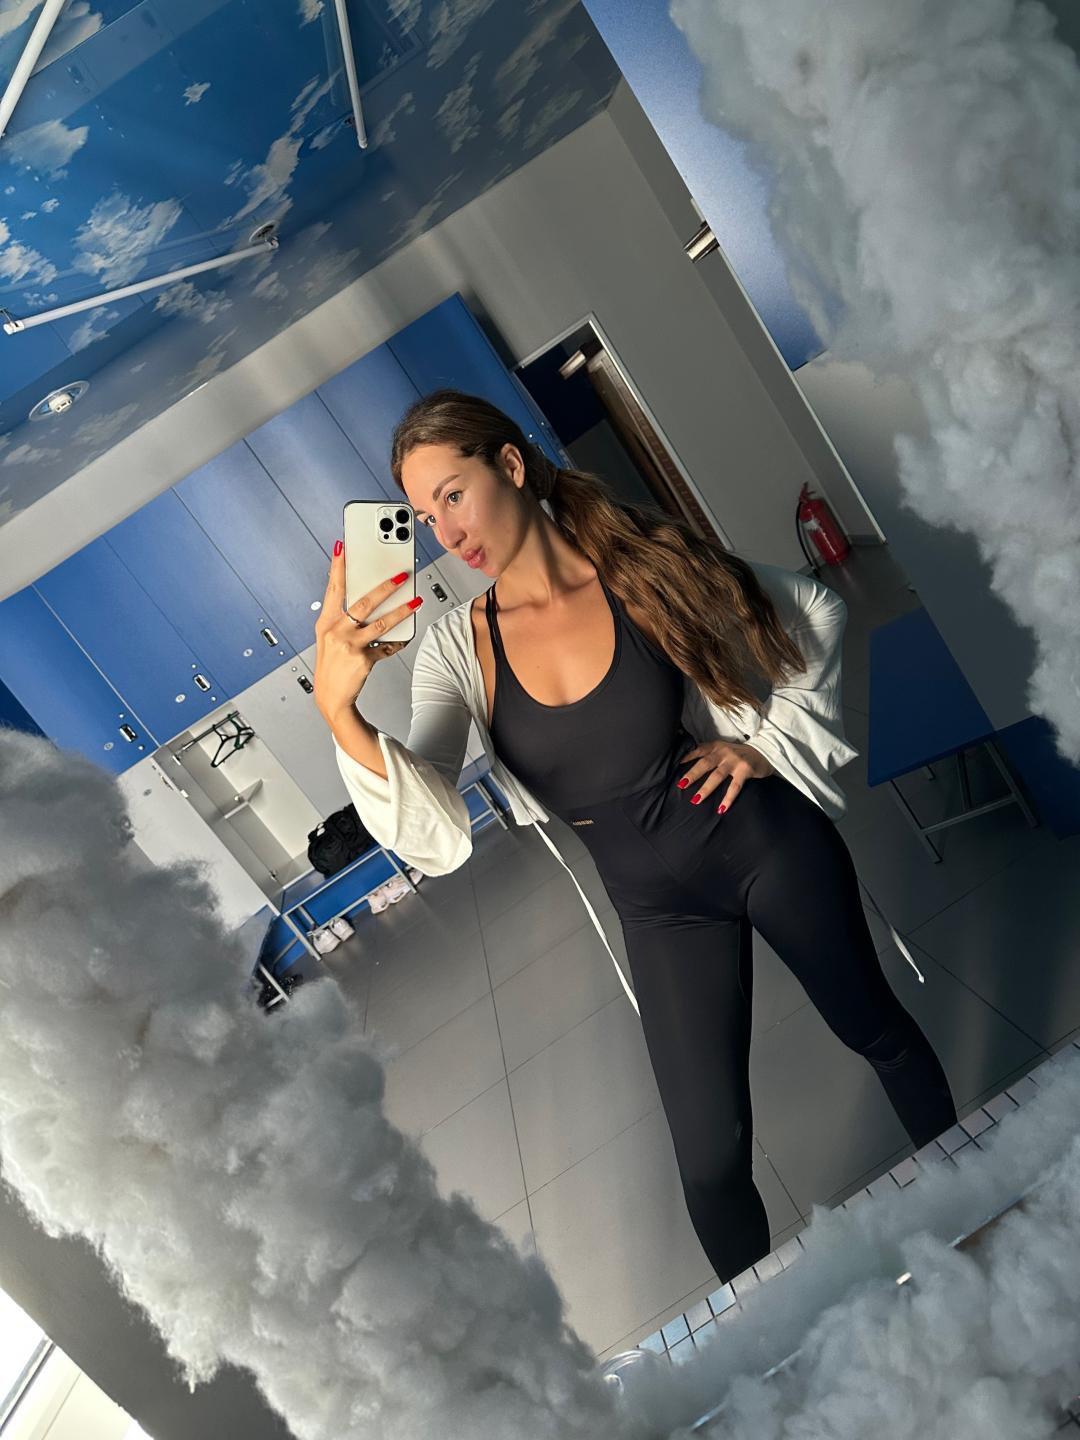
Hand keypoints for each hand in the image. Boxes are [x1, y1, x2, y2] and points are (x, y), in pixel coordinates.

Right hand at [312, 542, 420, 723]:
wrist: (331, 697)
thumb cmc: (332, 664)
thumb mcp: (330, 638)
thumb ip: (344, 618)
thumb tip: (369, 597)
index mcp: (326, 622)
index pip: (333, 589)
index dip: (338, 567)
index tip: (343, 546)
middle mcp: (336, 631)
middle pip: (364, 602)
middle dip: (385, 586)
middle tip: (402, 574)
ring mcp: (349, 645)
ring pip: (382, 623)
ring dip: (402, 611)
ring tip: (416, 601)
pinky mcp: (363, 659)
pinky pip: (387, 646)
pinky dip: (398, 642)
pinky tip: (406, 637)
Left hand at [675, 739, 774, 811]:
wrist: (764, 752)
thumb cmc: (740, 754)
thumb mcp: (724, 749)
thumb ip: (711, 754)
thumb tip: (690, 767)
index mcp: (717, 746)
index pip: (699, 750)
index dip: (688, 757)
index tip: (677, 765)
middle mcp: (724, 752)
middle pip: (705, 763)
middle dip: (692, 775)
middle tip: (681, 785)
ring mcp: (735, 761)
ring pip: (717, 776)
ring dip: (706, 789)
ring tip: (696, 800)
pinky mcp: (745, 770)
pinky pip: (735, 786)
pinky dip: (728, 798)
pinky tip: (721, 808)